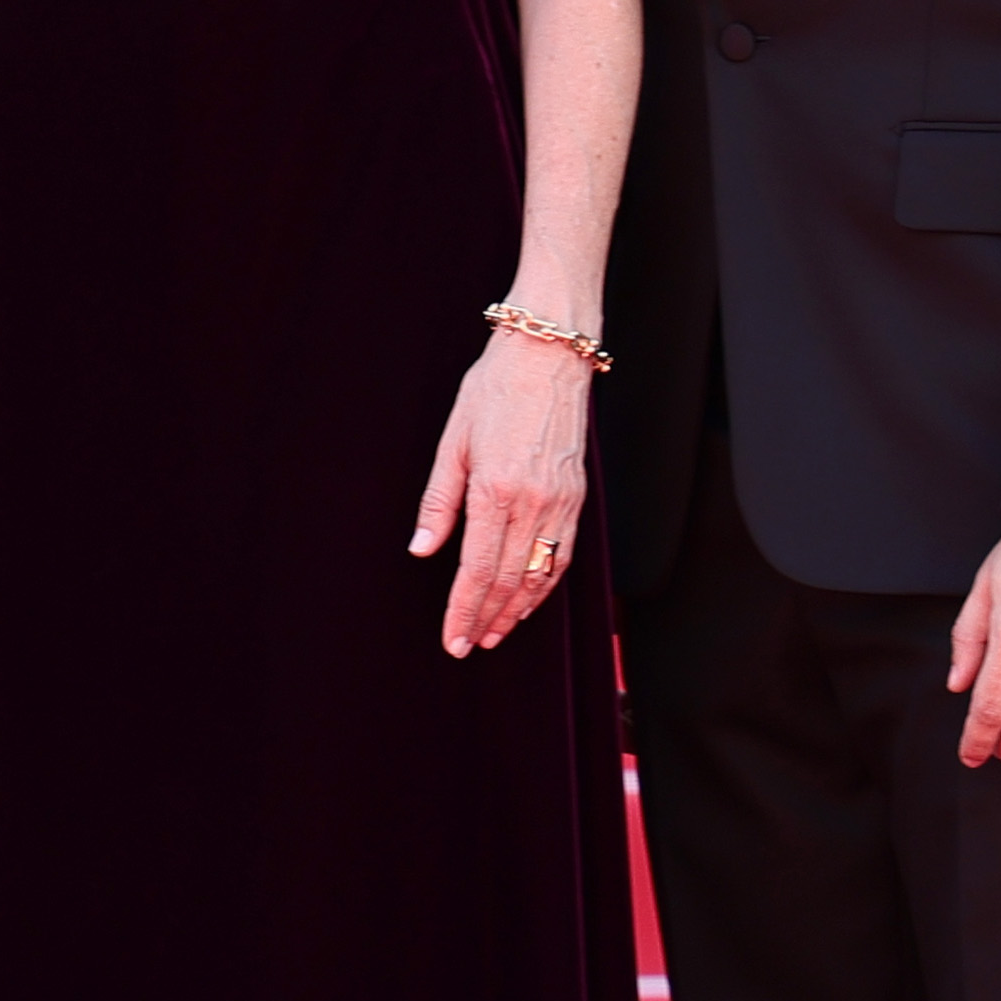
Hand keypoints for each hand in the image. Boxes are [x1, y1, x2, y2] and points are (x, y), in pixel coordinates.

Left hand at [410, 328, 593, 657]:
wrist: (549, 354)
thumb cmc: (495, 389)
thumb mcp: (454, 441)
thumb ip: (439, 502)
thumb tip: (423, 550)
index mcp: (496, 488)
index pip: (479, 570)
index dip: (463, 611)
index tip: (452, 639)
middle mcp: (534, 501)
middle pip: (510, 580)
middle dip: (487, 619)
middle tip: (467, 645)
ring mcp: (562, 501)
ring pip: (541, 575)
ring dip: (517, 610)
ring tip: (494, 633)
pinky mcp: (578, 497)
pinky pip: (563, 554)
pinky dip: (545, 585)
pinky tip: (528, 599)